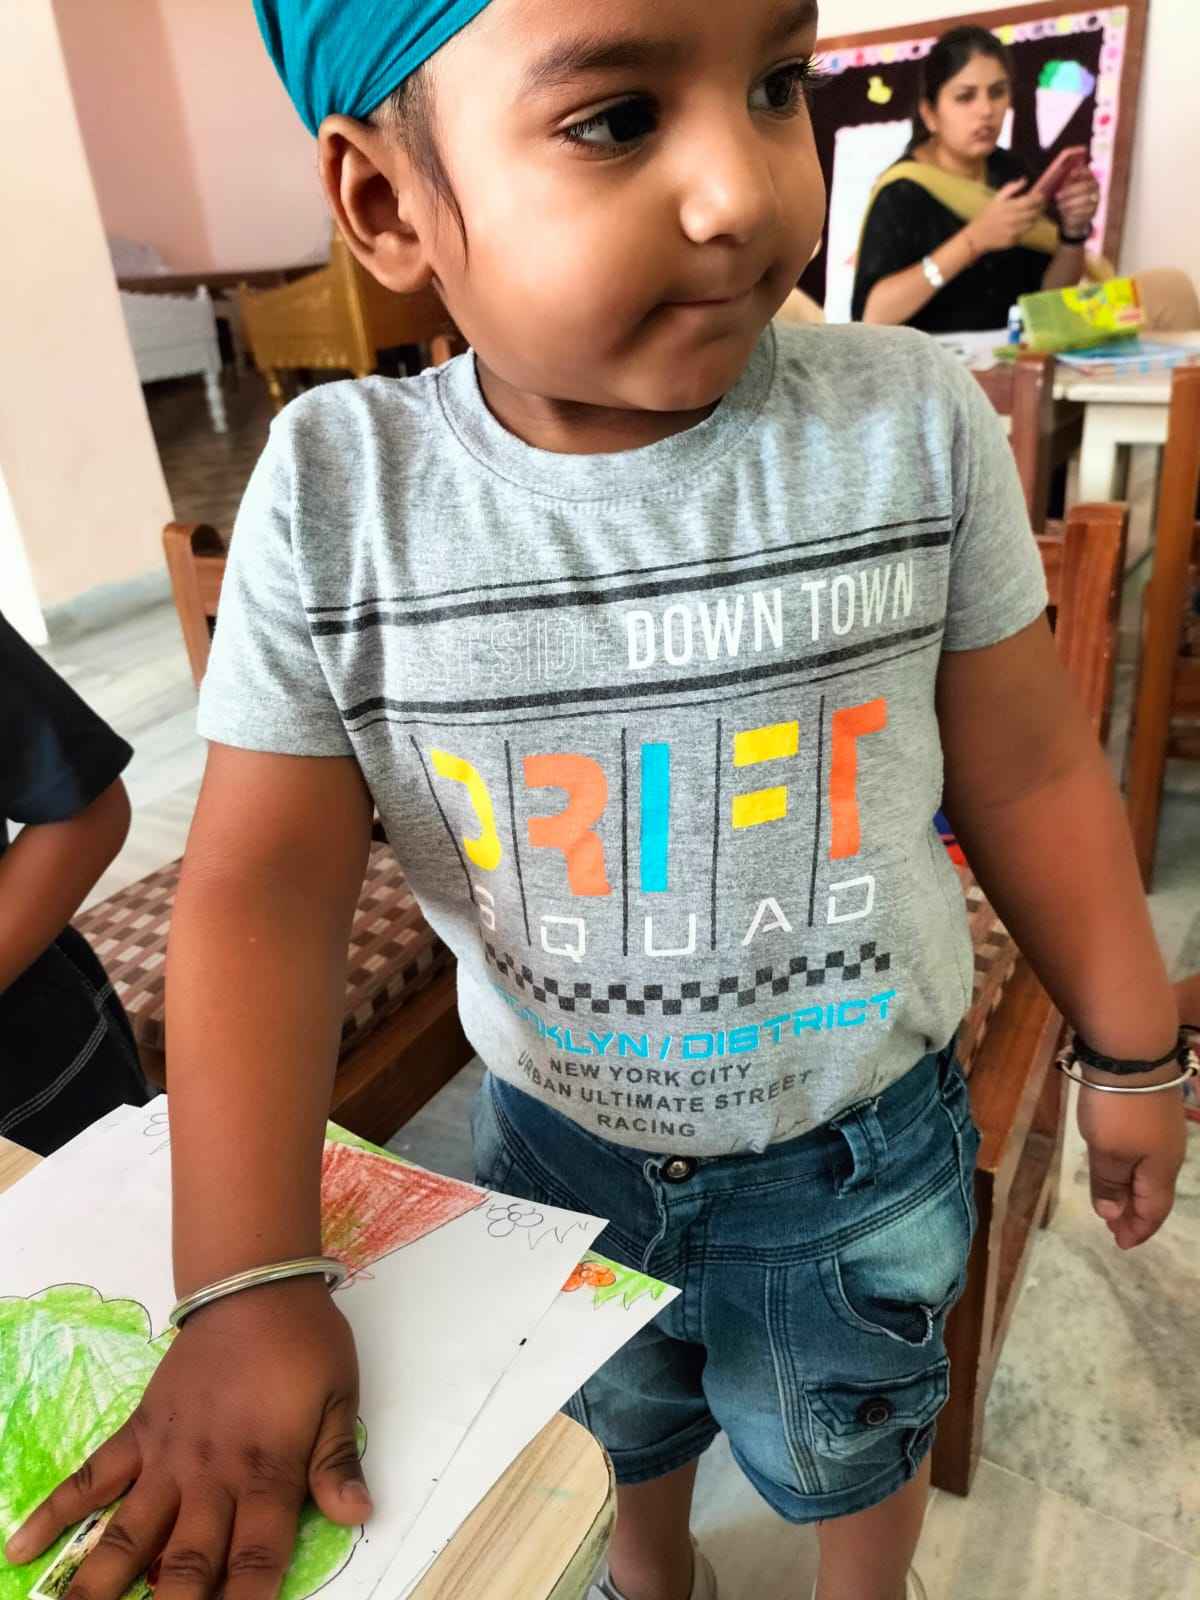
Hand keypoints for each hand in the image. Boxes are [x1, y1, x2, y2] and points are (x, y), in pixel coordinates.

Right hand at [4, 1278, 369, 1599]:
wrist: (254, 1284)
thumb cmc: (306, 1343)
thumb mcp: (339, 1399)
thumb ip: (337, 1462)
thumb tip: (357, 1514)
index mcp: (267, 1472)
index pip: (254, 1561)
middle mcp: (210, 1476)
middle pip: (184, 1564)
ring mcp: (166, 1457)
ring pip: (127, 1536)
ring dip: (100, 1586)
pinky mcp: (138, 1431)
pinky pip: (91, 1477)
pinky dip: (55, 1512)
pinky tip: (22, 1549)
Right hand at [969, 180, 1046, 254]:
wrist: (977, 236)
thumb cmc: (986, 216)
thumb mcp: (996, 199)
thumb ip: (1011, 188)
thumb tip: (1024, 180)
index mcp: (1010, 207)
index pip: (1031, 201)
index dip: (1039, 198)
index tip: (1041, 196)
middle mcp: (1014, 219)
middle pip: (1034, 212)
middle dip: (1039, 208)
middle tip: (1039, 205)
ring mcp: (1015, 231)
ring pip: (1032, 224)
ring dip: (1034, 218)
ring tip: (1031, 214)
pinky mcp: (1014, 240)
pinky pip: (1025, 233)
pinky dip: (1025, 228)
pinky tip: (1020, 225)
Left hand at [1056, 169, 1100, 239]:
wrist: (1074, 218)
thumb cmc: (1069, 198)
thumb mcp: (1068, 187)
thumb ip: (1070, 179)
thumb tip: (1070, 170)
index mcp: (1091, 180)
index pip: (1089, 173)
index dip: (1081, 172)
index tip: (1071, 173)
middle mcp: (1096, 190)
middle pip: (1085, 187)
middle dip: (1069, 191)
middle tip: (1057, 196)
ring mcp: (1096, 202)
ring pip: (1084, 201)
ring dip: (1069, 203)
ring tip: (1060, 206)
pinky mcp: (1092, 214)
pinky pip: (1083, 213)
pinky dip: (1072, 213)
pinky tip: (1065, 214)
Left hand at [1076, 1078, 1187, 1248]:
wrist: (1130, 1052)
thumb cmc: (1118, 1109)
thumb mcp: (1107, 1150)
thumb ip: (1109, 1182)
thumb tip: (1112, 1213)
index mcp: (1161, 1169)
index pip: (1155, 1210)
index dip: (1138, 1228)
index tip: (1120, 1243)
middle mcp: (1168, 1152)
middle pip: (1154, 1192)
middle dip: (1135, 1212)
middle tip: (1113, 1226)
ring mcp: (1162, 1129)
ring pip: (1149, 1171)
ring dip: (1131, 1189)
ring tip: (1112, 1200)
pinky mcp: (1152, 1109)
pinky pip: (1143, 1151)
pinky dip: (1130, 1166)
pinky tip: (1116, 1163)